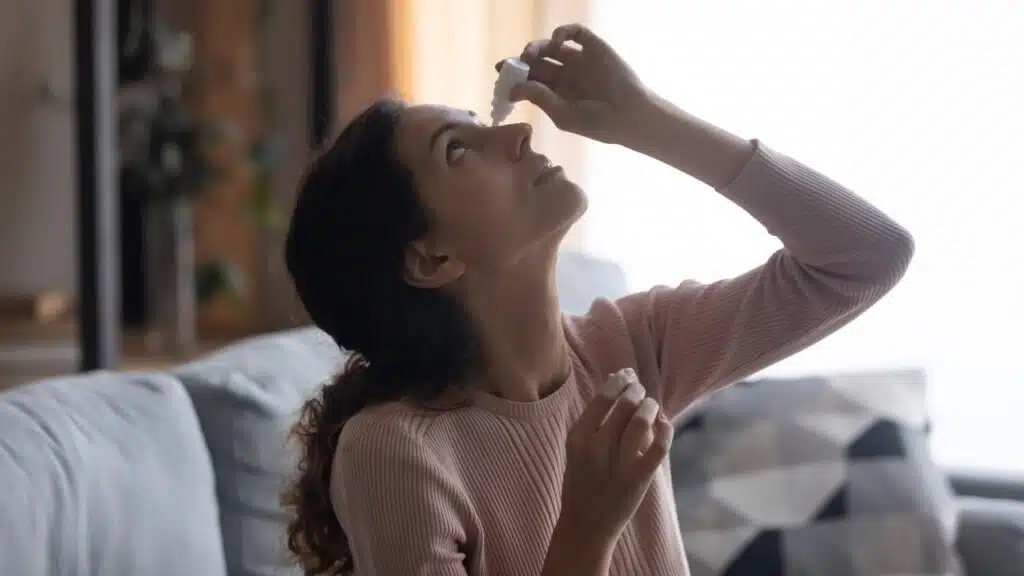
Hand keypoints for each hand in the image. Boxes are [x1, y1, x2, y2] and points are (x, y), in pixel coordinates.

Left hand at [496, 23, 649, 143]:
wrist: (629, 115)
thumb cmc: (597, 122)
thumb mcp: (563, 114)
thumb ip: (539, 98)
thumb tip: (511, 90)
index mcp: (556, 93)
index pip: (530, 79)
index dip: (515, 75)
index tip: (501, 73)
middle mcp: (565, 75)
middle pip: (537, 61)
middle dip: (522, 61)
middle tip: (513, 63)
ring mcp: (579, 60)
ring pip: (551, 46)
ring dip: (537, 46)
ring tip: (530, 54)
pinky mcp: (593, 47)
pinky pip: (575, 33)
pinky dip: (562, 32)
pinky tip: (555, 41)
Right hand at [558, 368, 672, 543]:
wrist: (586, 524)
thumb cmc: (582, 480)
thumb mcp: (579, 447)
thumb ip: (595, 418)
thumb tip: (616, 380)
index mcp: (578, 437)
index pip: (603, 398)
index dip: (619, 381)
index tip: (627, 375)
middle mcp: (597, 448)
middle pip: (625, 405)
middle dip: (637, 391)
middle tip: (641, 391)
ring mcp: (619, 464)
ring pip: (642, 421)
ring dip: (651, 407)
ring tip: (652, 406)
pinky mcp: (638, 478)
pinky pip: (659, 447)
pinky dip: (665, 430)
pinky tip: (664, 423)